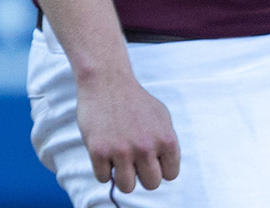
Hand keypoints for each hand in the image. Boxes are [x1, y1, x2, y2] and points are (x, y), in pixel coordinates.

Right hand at [76, 72, 180, 193]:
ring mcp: (121, 151)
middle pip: (151, 184)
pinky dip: (103, 169)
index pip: (171, 174)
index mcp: (166, 139)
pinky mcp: (98, 151)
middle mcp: (146, 147)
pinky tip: (104, 152)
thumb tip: (165, 169)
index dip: (160, 167)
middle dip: (142, 174)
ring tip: (119, 160)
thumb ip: (166, 144)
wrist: (107, 81)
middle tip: (134, 159)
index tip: (150, 157)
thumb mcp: (162, 117)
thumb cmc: (135, 100)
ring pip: (127, 187)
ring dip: (122, 176)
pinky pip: (103, 179)